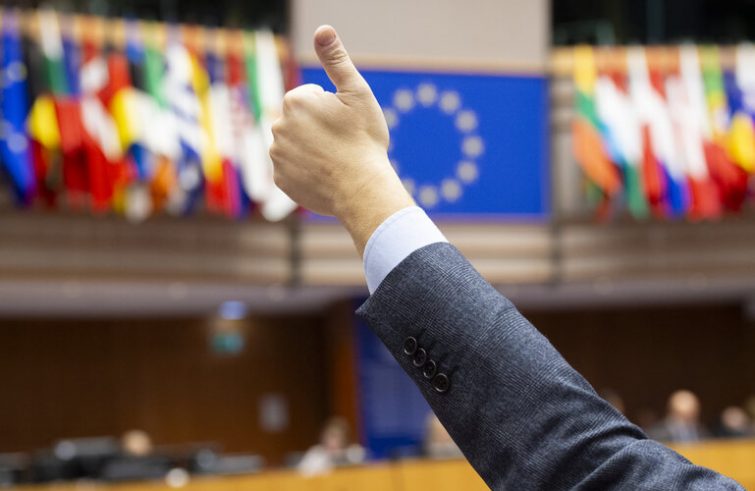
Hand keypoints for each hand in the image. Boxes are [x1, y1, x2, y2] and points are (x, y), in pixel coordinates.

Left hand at [270, 25, 413, 254]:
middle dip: (318, 127)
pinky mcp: (280, 180)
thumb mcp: (356, 93)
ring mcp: (277, 156)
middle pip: (301, 120)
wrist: (362, 189)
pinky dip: (305, 171)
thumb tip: (323, 29)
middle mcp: (278, 126)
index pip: (312, 97)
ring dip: (310, 149)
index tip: (344, 124)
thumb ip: (336, 59)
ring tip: (333, 160)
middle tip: (341, 142)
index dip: (332, 109)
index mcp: (295, 101)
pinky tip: (324, 175)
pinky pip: (292, 169)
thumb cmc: (363, 140)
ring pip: (295, 145)